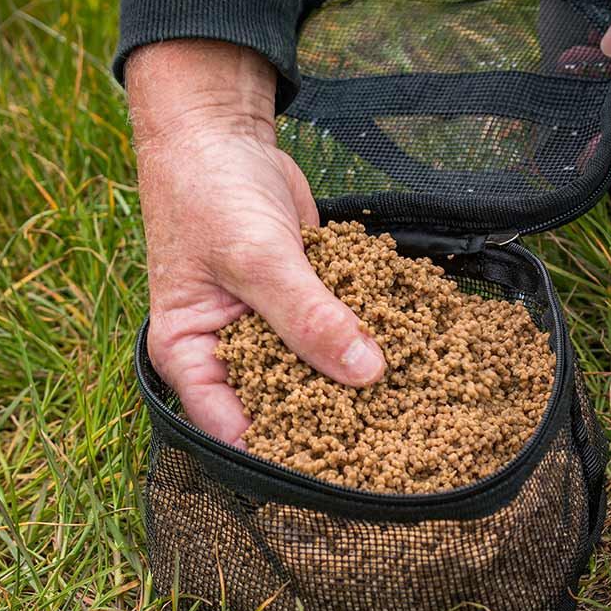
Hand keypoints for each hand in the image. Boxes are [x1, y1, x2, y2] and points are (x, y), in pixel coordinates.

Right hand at [127, 40, 384, 446]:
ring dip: (358, 378)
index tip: (347, 475)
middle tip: (398, 447)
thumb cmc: (208, 194)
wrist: (219, 135)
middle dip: (334, 420)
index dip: (286, 456)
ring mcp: (270, 328)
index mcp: (192, 359)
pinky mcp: (305, 299)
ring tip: (419, 407)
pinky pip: (338, 326)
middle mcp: (230, 354)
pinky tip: (414, 352)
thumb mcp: (255, 257)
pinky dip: (367, 334)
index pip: (234, 431)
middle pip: (283, 406)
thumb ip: (307, 316)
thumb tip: (367, 373)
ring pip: (317, 368)